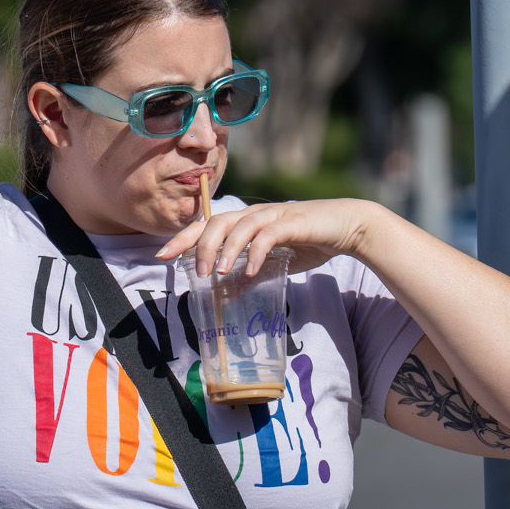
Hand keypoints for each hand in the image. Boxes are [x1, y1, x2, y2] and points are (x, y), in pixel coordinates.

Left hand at [155, 199, 377, 276]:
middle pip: (217, 221)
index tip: (163, 256)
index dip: (183, 239)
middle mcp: (255, 214)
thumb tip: (227, 294)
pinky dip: (256, 253)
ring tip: (219, 273)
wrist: (346, 227)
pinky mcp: (292, 222)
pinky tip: (250, 271)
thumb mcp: (275, 263)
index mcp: (246, 221)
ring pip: (239, 225)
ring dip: (226, 249)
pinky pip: (268, 235)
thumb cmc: (309, 242)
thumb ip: (251, 274)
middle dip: (200, 245)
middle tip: (196, 270)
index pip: (207, 226)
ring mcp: (273, 216)